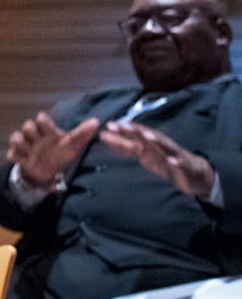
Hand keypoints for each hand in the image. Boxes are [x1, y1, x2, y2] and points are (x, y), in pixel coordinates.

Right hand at [6, 112, 98, 187]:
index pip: (42, 118)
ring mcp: (26, 146)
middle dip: (32, 132)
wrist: (48, 171)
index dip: (44, 123)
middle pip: (27, 125)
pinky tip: (25, 161)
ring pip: (16, 138)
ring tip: (31, 152)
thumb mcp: (73, 145)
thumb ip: (82, 133)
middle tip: (38, 141)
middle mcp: (35, 136)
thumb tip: (97, 122)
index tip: (50, 131)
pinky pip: (12, 154)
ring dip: (22, 144)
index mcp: (47, 130)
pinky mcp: (19, 157)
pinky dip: (17, 157)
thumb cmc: (61, 153)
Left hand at [100, 121, 215, 197]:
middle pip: (146, 136)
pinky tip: (172, 161)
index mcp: (149, 142)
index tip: (108, 126)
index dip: (122, 130)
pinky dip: (176, 161)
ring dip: (156, 140)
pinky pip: (181, 164)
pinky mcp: (185, 166)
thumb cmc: (164, 160)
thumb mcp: (143, 154)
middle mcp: (160, 145)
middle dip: (134, 130)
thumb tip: (104, 136)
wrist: (194, 172)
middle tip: (122, 126)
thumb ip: (124, 146)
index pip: (133, 134)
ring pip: (164, 146)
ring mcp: (173, 154)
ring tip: (147, 137)